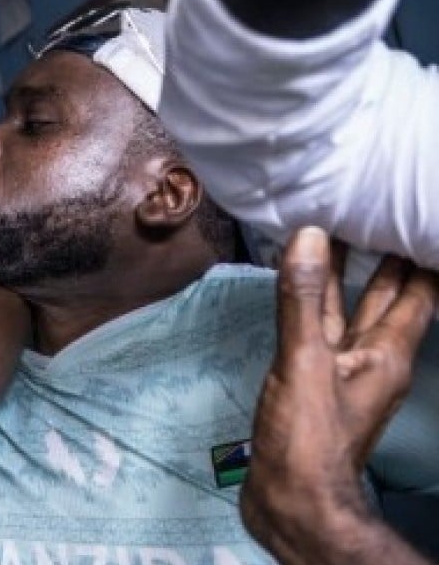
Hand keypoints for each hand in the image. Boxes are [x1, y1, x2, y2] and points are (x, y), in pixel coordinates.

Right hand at [242, 227, 438, 563]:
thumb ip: (305, 300)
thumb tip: (311, 235)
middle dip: (386, 257)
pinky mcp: (317, 383)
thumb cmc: (308, 436)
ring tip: (335, 234)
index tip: (409, 216)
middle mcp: (375, 359)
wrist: (292, 499)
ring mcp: (346, 373)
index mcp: (389, 352)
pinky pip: (324, 331)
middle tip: (372, 212)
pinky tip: (301, 290)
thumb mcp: (304, 361)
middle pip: (389, 298)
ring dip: (348, 277)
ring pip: (354, 313)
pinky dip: (317, 305)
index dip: (420, 254)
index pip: (418, 291)